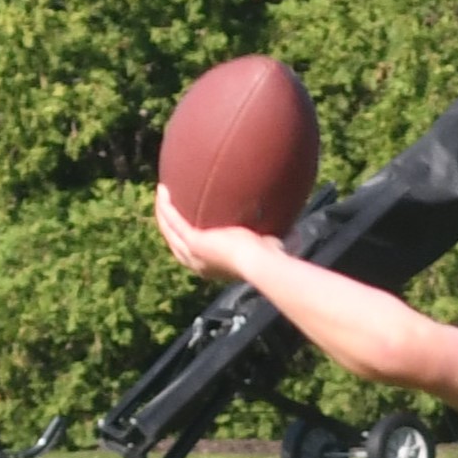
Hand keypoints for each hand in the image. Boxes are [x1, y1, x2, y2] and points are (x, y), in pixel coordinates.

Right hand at [153, 184, 282, 285]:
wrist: (262, 262)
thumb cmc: (270, 259)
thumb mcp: (267, 247)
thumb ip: (274, 239)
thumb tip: (295, 233)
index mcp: (213, 266)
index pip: (192, 251)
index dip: (185, 234)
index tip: (185, 217)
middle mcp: (198, 263)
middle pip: (174, 240)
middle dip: (168, 221)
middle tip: (168, 203)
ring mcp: (192, 253)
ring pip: (169, 229)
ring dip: (163, 211)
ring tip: (162, 193)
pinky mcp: (191, 241)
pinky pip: (172, 220)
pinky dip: (166, 206)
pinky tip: (163, 191)